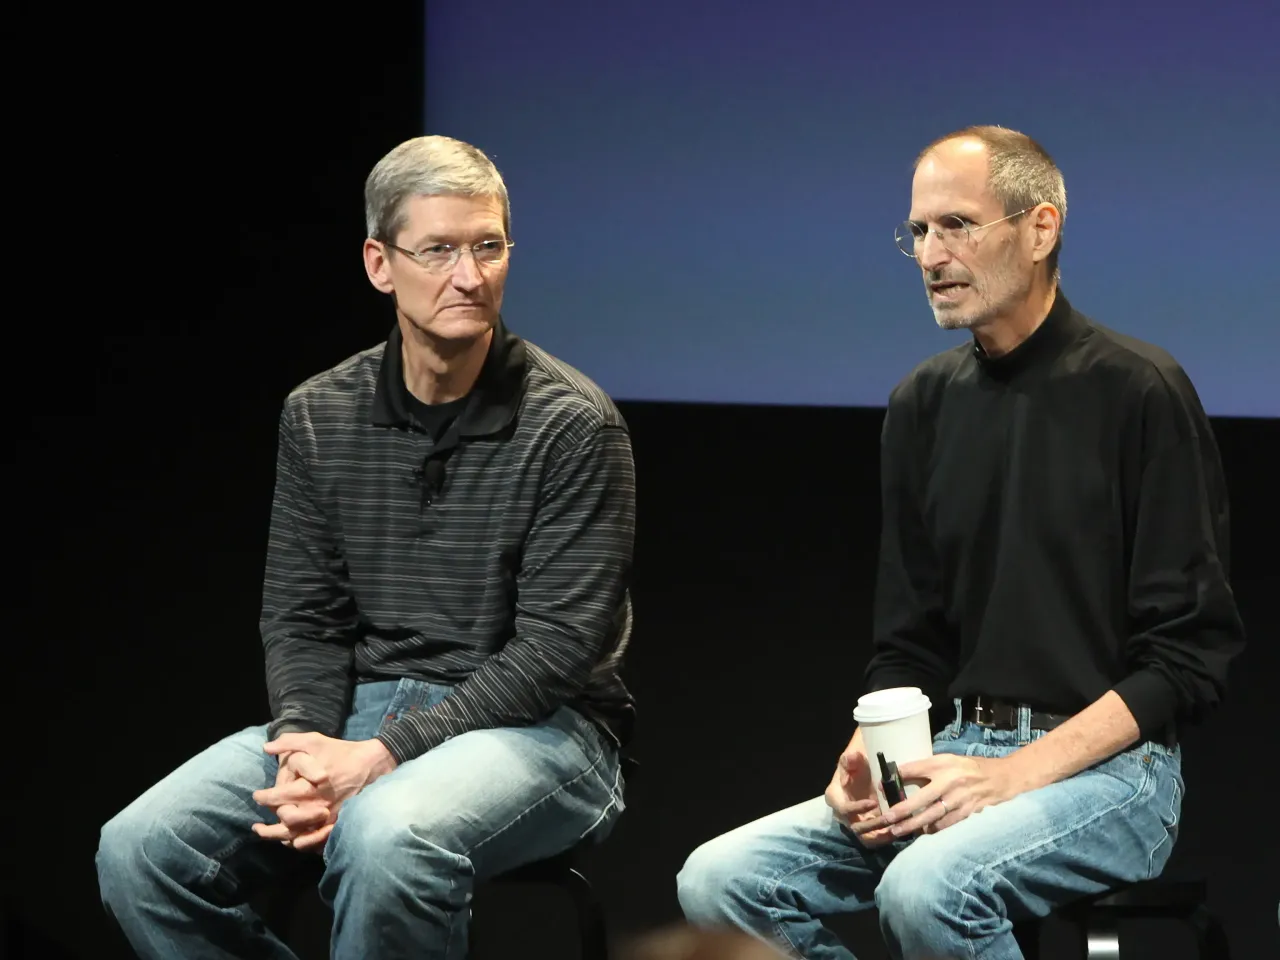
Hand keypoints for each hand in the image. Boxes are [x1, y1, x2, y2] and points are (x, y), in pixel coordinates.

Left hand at [251, 734, 397, 850]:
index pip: (278, 798)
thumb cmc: (342, 751)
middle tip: (257, 824)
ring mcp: (328, 818)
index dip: (263, 798)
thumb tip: (266, 748)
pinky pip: (315, 842)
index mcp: (309, 787)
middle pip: (285, 822)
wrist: (372, 764)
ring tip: (269, 836)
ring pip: (298, 837)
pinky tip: (292, 841)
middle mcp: (317, 806)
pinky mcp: (338, 824)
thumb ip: (289, 742)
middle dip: (268, 825)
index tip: (256, 796)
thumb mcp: (315, 740)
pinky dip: (301, 844)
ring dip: (280, 838)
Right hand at [824, 741, 895, 847]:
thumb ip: (850, 758)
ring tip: (897, 827)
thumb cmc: (858, 761)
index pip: (842, 809)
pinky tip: (899, 830)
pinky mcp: (868, 826)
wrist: (866, 767)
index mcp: (835, 797)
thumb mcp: (853, 756)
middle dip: (873, 825)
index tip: (873, 803)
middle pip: (855, 827)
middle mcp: (843, 813)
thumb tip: (850, 758)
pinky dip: (886, 838)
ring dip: (881, 835)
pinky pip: (875, 839)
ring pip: (866, 837)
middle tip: (890, 818)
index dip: (856, 809)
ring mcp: (855, 821)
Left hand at [874, 754, 1021, 836]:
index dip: (897, 777)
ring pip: (932, 815)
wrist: (1001, 778)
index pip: (915, 769)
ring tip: (897, 830)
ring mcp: (960, 799)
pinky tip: (921, 834)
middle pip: (922, 799)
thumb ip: (927, 768)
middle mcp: (951, 782)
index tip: (879, 786)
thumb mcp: (947, 760)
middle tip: (886, 818)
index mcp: (944, 765)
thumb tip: (901, 775)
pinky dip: (933, 829)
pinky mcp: (968, 812)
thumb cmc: (969, 767)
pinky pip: (947, 824)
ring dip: (913, 825)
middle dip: (902, 810)